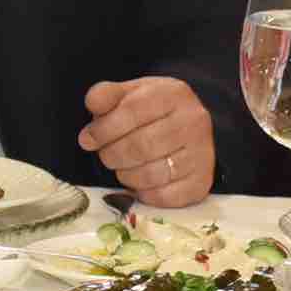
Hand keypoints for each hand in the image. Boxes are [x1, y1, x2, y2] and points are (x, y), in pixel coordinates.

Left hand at [77, 76, 215, 206]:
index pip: (132, 111)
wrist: (189, 128)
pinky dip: (144, 193)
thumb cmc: (154, 112)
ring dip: (126, 175)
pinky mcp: (201, 182)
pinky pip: (163, 197)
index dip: (104, 129)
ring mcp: (202, 154)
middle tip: (106, 155)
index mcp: (174, 94)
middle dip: (113, 155)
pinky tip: (140, 182)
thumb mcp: (131, 94)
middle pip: (142, 146)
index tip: (87, 140)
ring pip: (151, 174)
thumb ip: (107, 95)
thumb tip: (93, 102)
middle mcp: (194, 122)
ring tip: (123, 168)